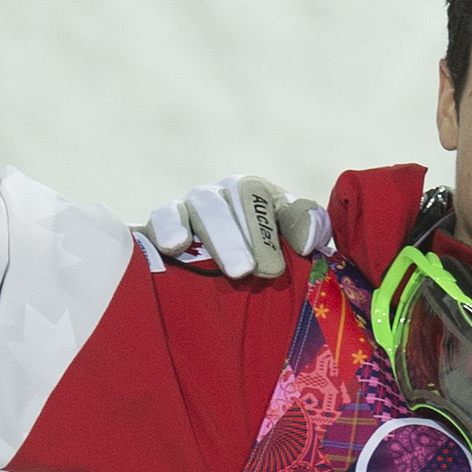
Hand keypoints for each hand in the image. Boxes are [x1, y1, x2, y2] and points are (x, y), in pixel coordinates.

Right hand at [142, 175, 330, 275]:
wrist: (233, 279)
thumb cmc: (270, 257)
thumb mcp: (295, 241)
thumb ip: (310, 229)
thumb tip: (307, 240)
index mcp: (251, 192)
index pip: (255, 195)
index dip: (264, 229)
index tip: (275, 269)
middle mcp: (218, 195)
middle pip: (222, 205)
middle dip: (234, 239)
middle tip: (245, 271)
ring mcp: (188, 209)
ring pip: (196, 209)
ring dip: (210, 237)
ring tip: (218, 265)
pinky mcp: (161, 227)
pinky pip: (161, 218)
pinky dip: (167, 228)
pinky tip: (173, 246)